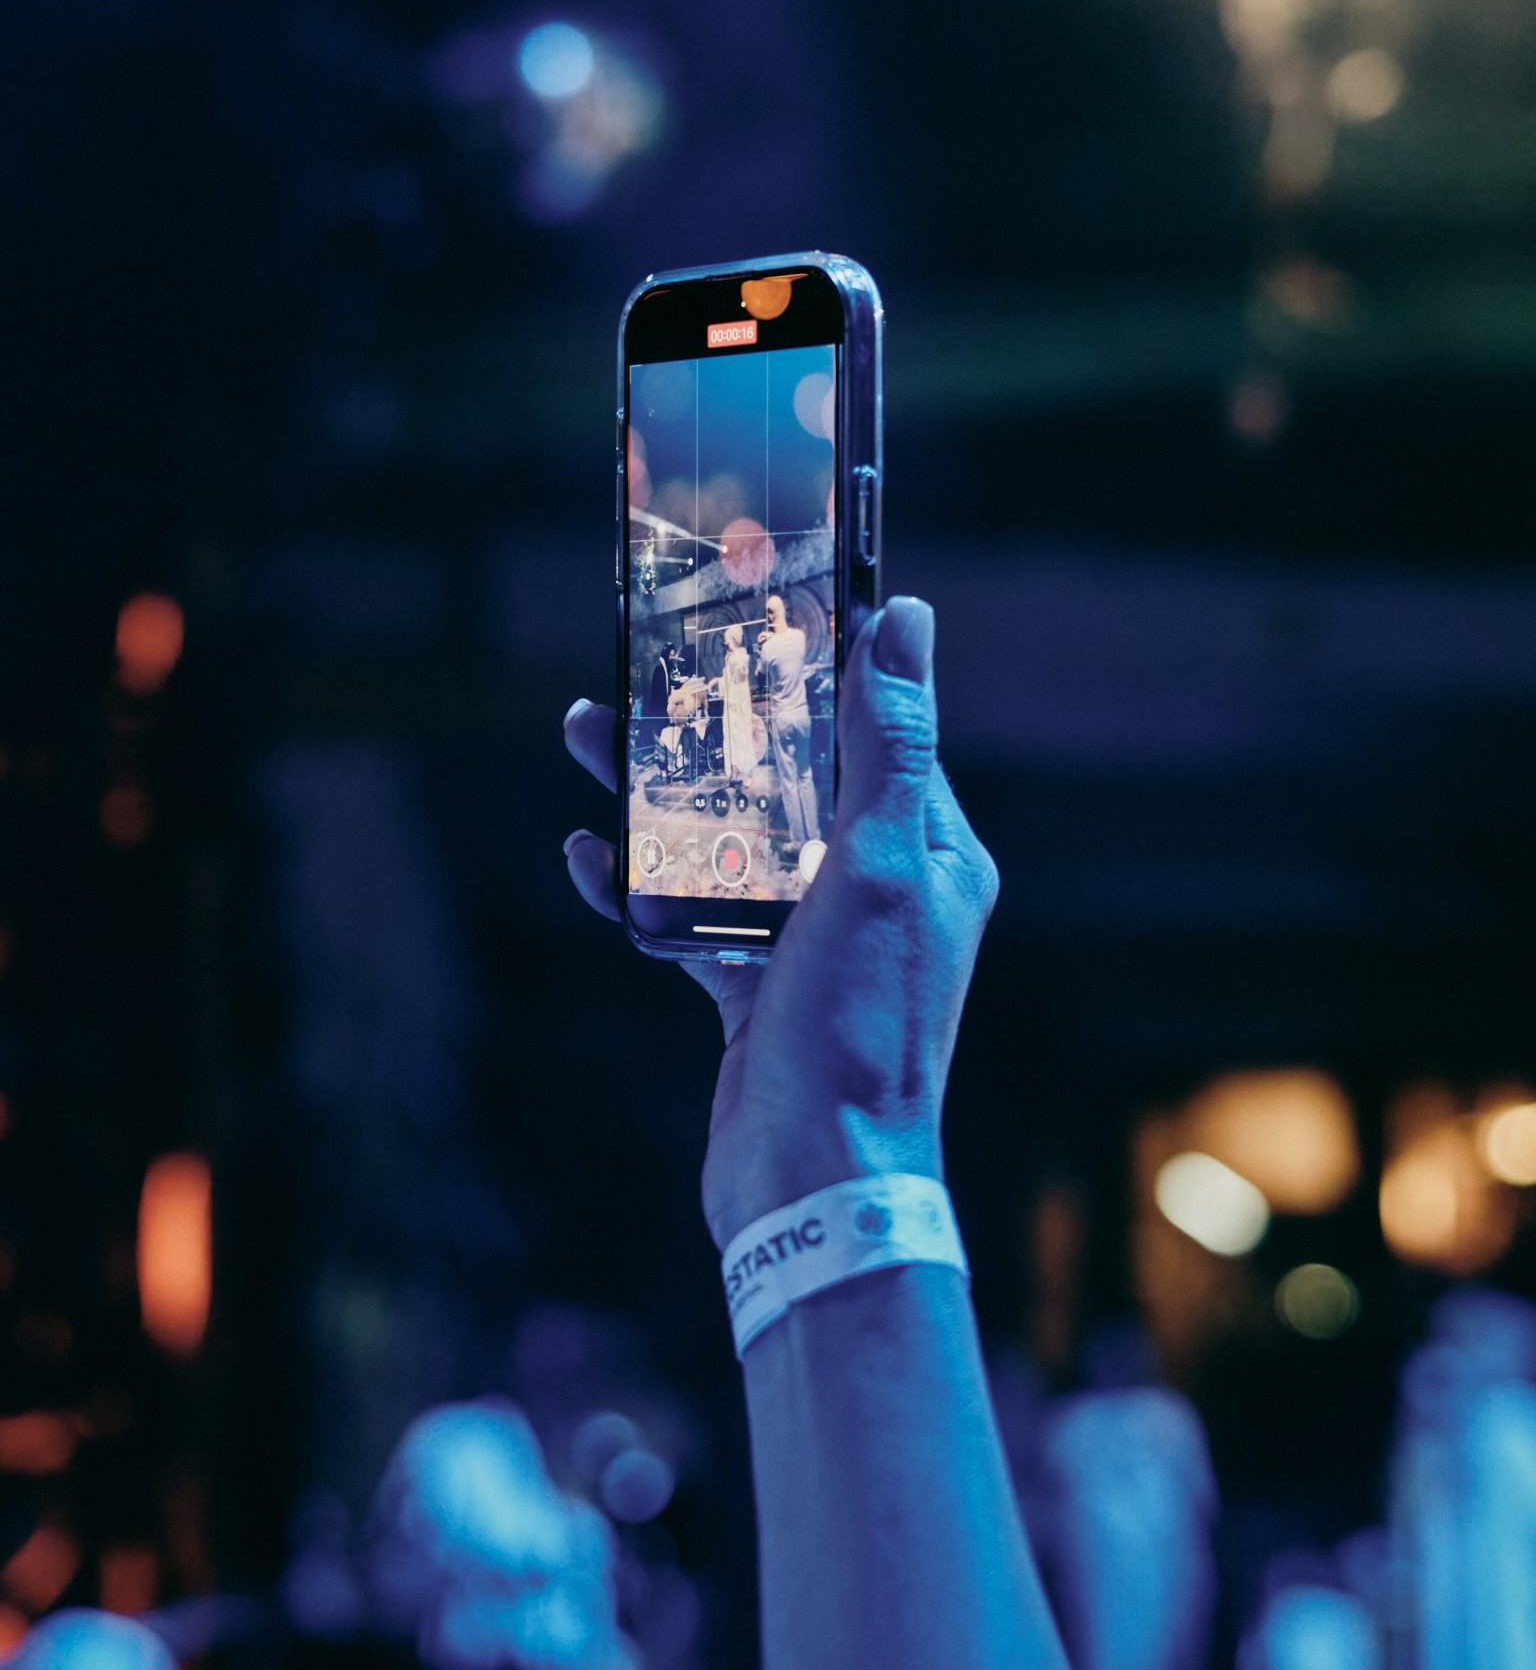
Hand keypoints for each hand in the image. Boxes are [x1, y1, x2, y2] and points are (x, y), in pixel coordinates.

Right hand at [562, 598, 998, 1248]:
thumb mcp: (881, 866)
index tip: (758, 601)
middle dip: (714, 722)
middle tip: (646, 667)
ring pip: (730, 839)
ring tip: (586, 734)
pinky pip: (694, 918)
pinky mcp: (756, 991)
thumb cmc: (861, 1026)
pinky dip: (643, 886)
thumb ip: (888, 745)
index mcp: (927, 852)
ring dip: (660, 790)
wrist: (813, 1184)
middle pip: (787, 777)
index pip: (874, 731)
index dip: (819, 664)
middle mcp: (876, 889)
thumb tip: (907, 619)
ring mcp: (814, 942)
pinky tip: (588, 858)